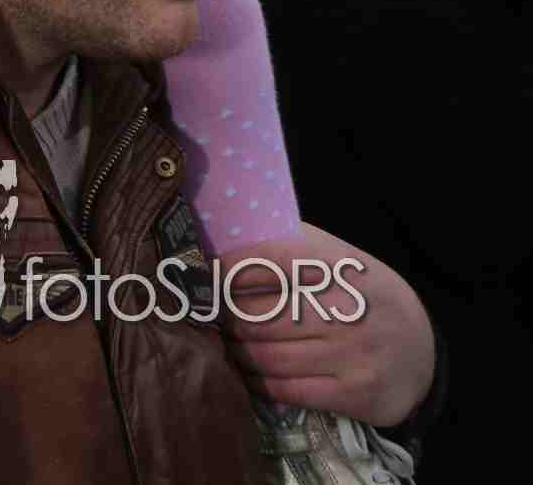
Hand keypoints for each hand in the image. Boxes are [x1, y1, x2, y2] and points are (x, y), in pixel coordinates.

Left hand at [221, 224, 435, 429]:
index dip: (230, 267)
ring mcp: (350, 353)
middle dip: (227, 316)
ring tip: (228, 342)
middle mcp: (345, 308)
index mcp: (340, 266)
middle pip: (260, 313)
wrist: (421, 350)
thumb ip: (294, 245)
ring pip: (267, 354)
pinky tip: (248, 373)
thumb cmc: (365, 295)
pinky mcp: (352, 393)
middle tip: (214, 314)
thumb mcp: (342, 258)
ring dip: (238, 350)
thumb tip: (230, 235)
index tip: (208, 273)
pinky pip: (286, 389)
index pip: (270, 259)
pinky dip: (257, 382)